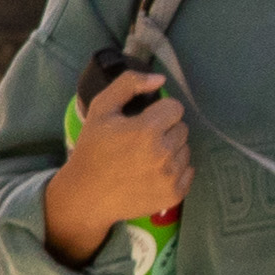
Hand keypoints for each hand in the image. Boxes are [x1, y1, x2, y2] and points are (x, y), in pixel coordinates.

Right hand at [41, 67, 191, 250]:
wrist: (86, 195)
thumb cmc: (92, 149)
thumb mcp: (100, 109)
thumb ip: (128, 84)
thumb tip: (160, 80)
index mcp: (147, 129)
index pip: (175, 108)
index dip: (159, 111)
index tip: (143, 120)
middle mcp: (164, 153)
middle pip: (182, 128)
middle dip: (166, 130)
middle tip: (142, 140)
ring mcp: (171, 176)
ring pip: (185, 149)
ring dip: (171, 149)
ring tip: (147, 157)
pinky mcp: (174, 194)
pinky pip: (188, 171)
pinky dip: (176, 170)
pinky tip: (154, 172)